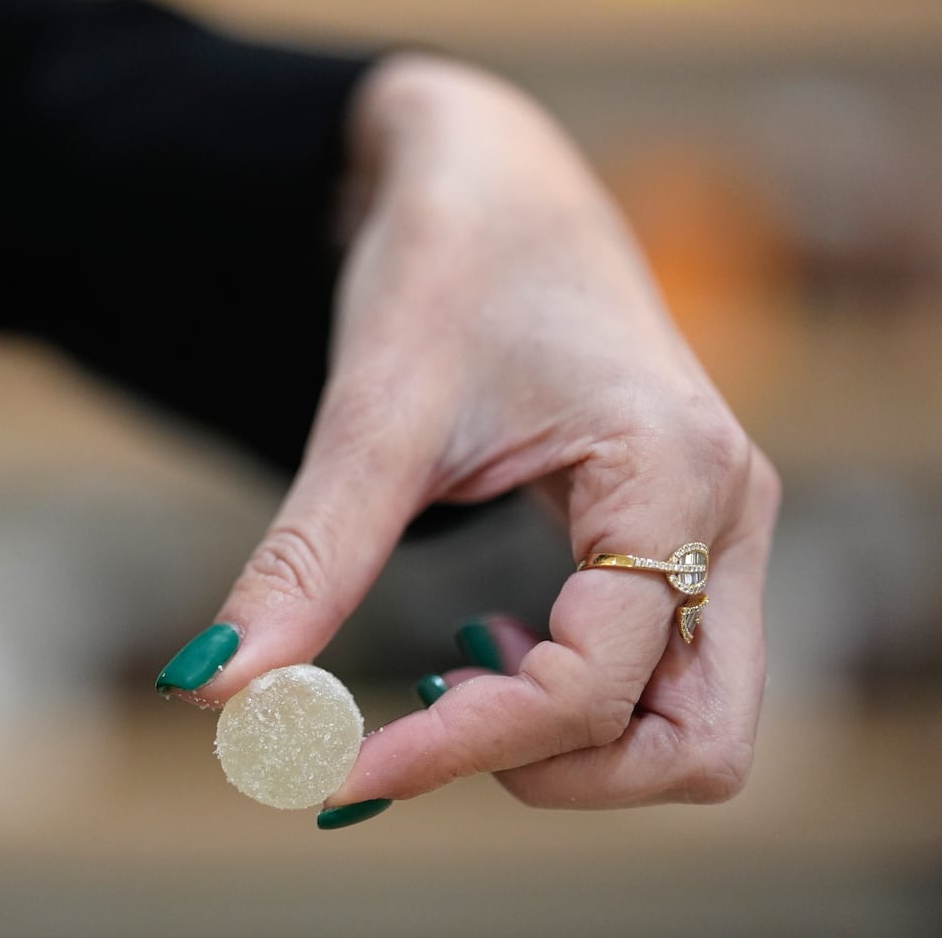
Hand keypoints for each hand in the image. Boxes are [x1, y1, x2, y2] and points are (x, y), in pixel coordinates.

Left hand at [158, 53, 779, 818]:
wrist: (493, 171)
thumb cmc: (446, 261)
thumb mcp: (372, 413)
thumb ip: (304, 561)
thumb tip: (212, 693)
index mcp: (674, 473)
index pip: (590, 688)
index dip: (457, 749)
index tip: (326, 769)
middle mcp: (729, 513)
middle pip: (696, 745)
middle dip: (551, 769)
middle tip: (409, 728)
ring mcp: (723, 525)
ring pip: (691, 723)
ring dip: (566, 741)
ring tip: (443, 673)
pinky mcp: (688, 531)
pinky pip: (662, 672)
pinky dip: (572, 698)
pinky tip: (478, 641)